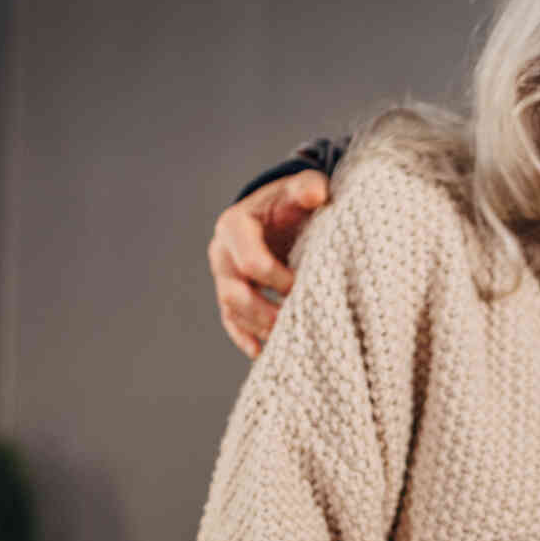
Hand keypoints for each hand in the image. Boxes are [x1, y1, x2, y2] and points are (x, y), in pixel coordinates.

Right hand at [208, 170, 330, 356]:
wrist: (280, 211)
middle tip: (298, 321)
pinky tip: (262, 353)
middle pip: (235, 292)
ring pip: (233, 310)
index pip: (251, 262)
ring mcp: (224, 277)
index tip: (305, 285)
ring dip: (260, 327)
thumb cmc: (291, 202)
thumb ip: (307, 187)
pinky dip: (245, 338)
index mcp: (235, 226)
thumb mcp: (298, 190)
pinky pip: (231, 321)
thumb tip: (317, 193)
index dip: (278, 279)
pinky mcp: (230, 295)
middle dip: (265, 312)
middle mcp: (222, 253)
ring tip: (290, 339)